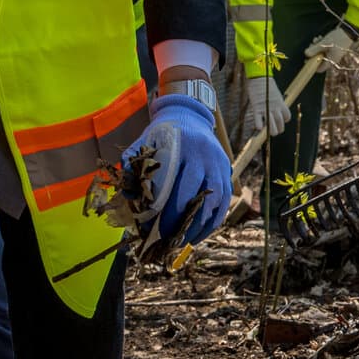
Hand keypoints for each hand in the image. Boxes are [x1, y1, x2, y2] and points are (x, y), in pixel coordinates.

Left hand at [126, 93, 233, 244]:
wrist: (189, 116)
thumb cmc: (161, 135)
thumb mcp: (143, 142)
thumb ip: (133, 165)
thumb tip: (130, 198)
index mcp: (182, 147)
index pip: (175, 184)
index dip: (164, 210)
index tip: (152, 228)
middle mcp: (204, 156)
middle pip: (195, 196)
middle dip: (180, 222)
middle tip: (165, 241)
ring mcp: (219, 165)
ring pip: (213, 203)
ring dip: (198, 227)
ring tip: (181, 242)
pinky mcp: (228, 174)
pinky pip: (223, 204)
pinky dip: (212, 222)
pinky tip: (197, 236)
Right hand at [242, 74, 290, 139]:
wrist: (260, 77)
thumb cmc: (267, 85)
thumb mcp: (276, 94)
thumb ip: (277, 102)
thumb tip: (278, 106)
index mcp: (281, 104)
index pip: (287, 117)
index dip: (285, 121)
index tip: (282, 121)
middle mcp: (275, 107)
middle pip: (280, 122)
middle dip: (279, 129)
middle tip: (275, 132)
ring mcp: (266, 108)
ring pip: (271, 124)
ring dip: (271, 130)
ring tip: (269, 133)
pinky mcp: (256, 107)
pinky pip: (258, 120)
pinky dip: (258, 125)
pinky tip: (259, 127)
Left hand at [304, 24, 358, 67]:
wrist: (349, 31)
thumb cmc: (338, 38)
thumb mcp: (324, 43)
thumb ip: (314, 49)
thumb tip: (305, 54)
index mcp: (331, 61)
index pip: (319, 69)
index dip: (312, 65)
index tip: (307, 58)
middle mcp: (332, 59)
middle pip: (319, 60)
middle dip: (313, 53)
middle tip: (312, 44)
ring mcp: (333, 54)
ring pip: (321, 53)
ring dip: (317, 47)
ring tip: (316, 39)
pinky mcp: (334, 49)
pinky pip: (325, 49)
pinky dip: (321, 44)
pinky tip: (320, 37)